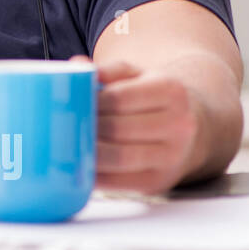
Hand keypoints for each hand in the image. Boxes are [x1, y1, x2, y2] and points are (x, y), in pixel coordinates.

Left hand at [69, 54, 206, 194]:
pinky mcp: (160, 181)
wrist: (192, 129)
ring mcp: (172, 157)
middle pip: (116, 129)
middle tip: (56, 125)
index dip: (89, 102)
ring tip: (61, 144)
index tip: (68, 103)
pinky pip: (119, 182)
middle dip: (83, 127)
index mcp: (171, 92)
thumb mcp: (137, 75)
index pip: (119, 98)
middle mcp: (179, 125)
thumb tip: (76, 67)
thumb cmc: (152, 99)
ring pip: (118, 158)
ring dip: (85, 152)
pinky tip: (75, 165)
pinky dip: (93, 175)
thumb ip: (107, 70)